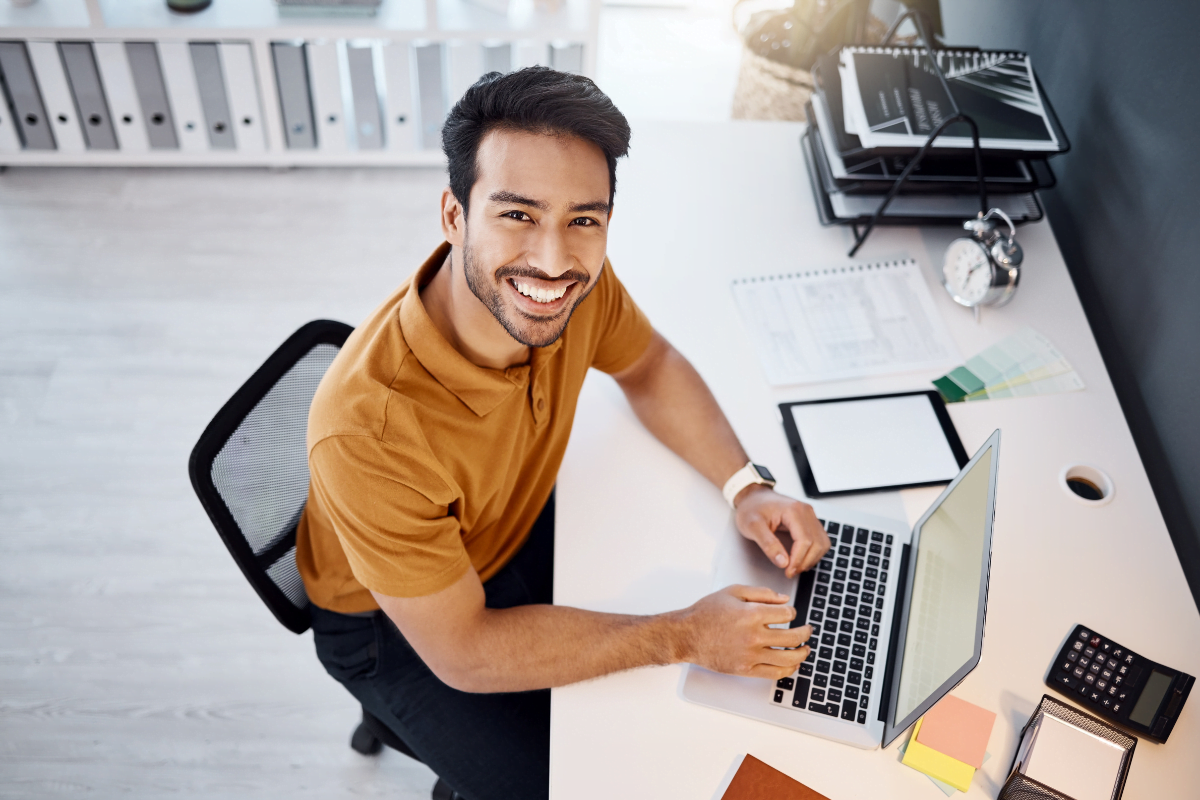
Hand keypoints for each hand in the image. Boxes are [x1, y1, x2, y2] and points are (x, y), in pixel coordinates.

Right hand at [675, 585, 812, 679]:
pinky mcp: (745, 669)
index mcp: (751, 614)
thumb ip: (762, 593)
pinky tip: (793, 664)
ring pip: (788, 658)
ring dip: (802, 653)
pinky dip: (788, 670)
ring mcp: (750, 655)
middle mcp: (753, 636)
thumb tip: (785, 600)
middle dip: (805, 632)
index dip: (792, 612)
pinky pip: (774, 673)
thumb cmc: (707, 612)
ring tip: (805, 648)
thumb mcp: (733, 592)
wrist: (687, 635)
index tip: (790, 613)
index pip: (787, 615)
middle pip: (792, 637)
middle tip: (808, 630)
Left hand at [734, 486, 829, 577]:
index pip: (805, 540)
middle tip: (790, 572)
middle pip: (817, 543)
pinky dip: (814, 552)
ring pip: (822, 543)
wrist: (753, 497)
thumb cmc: (751, 508)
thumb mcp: (752, 527)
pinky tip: (802, 559)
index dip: (798, 560)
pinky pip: (820, 540)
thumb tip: (783, 563)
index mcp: (794, 510)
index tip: (788, 571)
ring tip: (796, 567)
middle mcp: (806, 511)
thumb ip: (768, 545)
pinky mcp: (810, 521)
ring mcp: (810, 516)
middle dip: (805, 562)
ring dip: (812, 559)